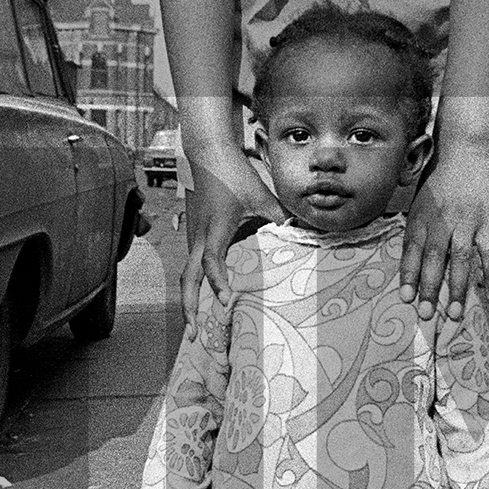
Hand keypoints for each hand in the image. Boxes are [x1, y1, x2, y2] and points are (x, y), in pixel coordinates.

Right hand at [182, 150, 284, 333]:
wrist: (207, 153)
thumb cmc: (233, 173)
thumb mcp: (261, 194)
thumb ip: (280, 216)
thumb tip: (303, 232)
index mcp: (215, 228)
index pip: (211, 261)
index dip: (217, 282)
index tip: (226, 301)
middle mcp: (199, 236)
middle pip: (186, 278)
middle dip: (188, 307)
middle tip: (192, 335)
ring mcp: (193, 236)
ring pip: (185, 275)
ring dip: (189, 300)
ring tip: (195, 326)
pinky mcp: (194, 235)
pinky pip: (190, 266)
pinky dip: (193, 286)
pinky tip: (202, 301)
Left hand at [400, 151, 488, 320]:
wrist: (465, 149)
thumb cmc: (438, 177)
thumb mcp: (418, 200)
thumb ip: (415, 229)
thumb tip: (411, 263)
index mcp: (420, 217)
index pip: (411, 251)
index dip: (408, 276)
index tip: (405, 299)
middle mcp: (441, 221)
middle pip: (433, 260)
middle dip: (429, 290)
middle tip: (426, 316)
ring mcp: (466, 223)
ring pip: (460, 261)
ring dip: (457, 289)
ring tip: (454, 314)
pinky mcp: (488, 222)